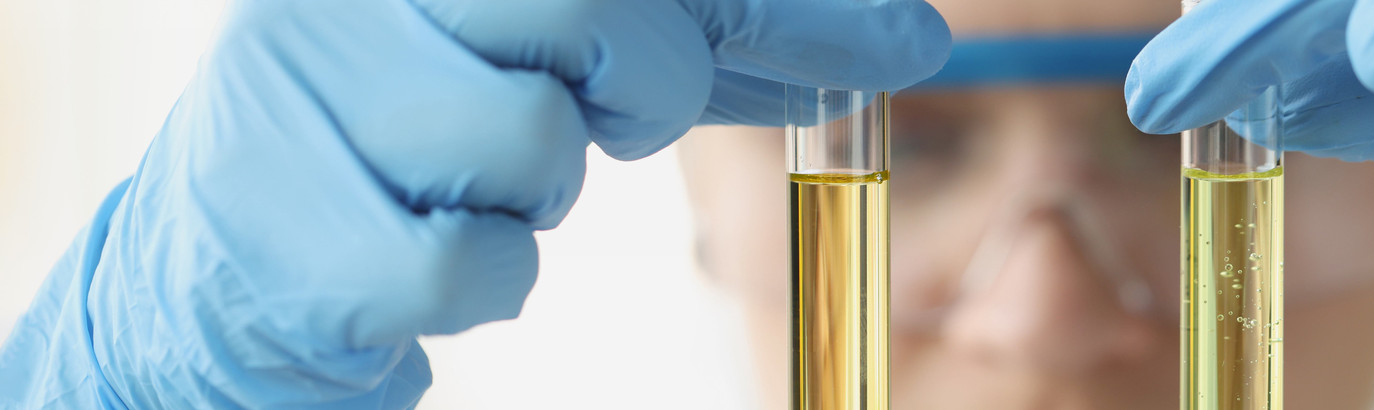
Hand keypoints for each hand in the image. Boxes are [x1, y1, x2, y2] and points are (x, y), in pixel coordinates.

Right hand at [0, 0, 947, 407]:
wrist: (235, 265)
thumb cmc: (419, 146)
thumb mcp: (565, 65)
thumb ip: (712, 38)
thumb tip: (898, 39)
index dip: (761, 3)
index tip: (890, 43)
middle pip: (588, 2)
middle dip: (646, 79)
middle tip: (607, 116)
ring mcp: (303, 97)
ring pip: (529, 138)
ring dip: (540, 192)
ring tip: (478, 187)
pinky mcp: (285, 223)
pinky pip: (468, 260)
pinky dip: (483, 279)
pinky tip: (432, 255)